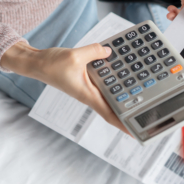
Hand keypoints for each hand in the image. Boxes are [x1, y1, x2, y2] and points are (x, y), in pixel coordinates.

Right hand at [1, 41, 128, 133]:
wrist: (37, 64)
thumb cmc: (52, 64)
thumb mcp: (75, 56)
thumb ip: (94, 52)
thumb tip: (109, 51)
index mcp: (88, 95)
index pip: (109, 114)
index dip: (123, 124)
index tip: (136, 132)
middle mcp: (89, 95)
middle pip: (112, 109)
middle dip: (127, 114)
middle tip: (146, 116)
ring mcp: (87, 89)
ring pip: (108, 97)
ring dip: (121, 99)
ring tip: (139, 98)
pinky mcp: (85, 81)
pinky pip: (102, 84)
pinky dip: (113, 82)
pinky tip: (121, 75)